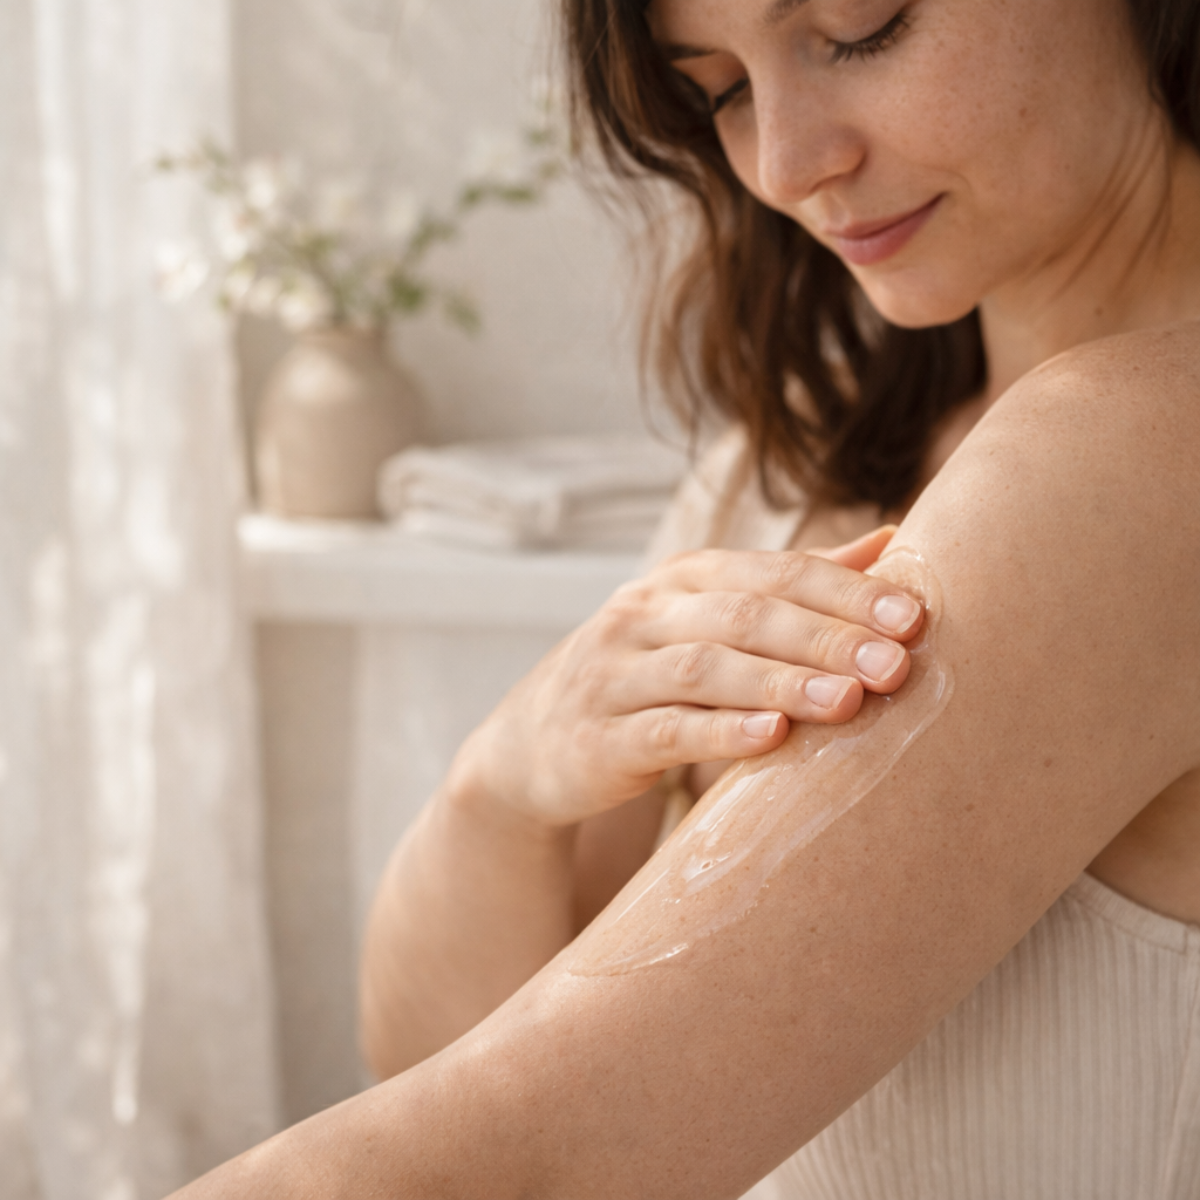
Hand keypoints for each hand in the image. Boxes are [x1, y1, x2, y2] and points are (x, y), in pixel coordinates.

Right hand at [452, 526, 923, 827]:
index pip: (774, 573)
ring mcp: (615, 673)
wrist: (535, 742)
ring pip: (706, 668)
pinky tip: (771, 741)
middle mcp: (645, 613)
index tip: (914, 617)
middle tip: (895, 664)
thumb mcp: (707, 620)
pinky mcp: (599, 737)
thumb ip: (792, 587)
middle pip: (745, 615)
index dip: (846, 592)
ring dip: (782, 683)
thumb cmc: (647, 676)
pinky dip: (719, 733)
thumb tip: (890, 541)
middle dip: (825, 637)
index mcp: (683, 580)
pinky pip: (663, 730)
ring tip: (849, 701)